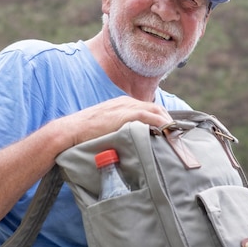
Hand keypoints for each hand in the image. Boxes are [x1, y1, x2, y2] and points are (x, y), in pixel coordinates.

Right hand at [58, 96, 172, 146]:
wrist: (71, 131)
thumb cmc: (85, 133)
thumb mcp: (106, 128)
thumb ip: (120, 130)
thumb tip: (132, 144)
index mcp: (123, 104)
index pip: (149, 109)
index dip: (162, 119)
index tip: (170, 132)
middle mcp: (127, 102)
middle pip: (157, 108)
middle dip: (169, 121)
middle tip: (176, 136)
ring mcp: (126, 107)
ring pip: (156, 111)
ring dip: (168, 123)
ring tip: (175, 137)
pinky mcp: (125, 115)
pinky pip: (150, 117)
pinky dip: (162, 124)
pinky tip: (168, 133)